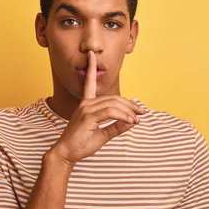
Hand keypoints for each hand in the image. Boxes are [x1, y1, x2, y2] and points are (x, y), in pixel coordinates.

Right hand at [51, 51, 146, 165]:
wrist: (67, 154)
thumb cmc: (82, 144)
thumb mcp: (103, 135)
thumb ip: (116, 127)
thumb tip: (131, 122)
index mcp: (86, 104)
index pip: (89, 82)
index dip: (90, 67)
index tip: (91, 54)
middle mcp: (86, 104)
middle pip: (113, 98)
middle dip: (130, 104)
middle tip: (142, 112)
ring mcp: (85, 109)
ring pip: (113, 104)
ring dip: (129, 112)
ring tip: (137, 120)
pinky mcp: (88, 117)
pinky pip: (110, 112)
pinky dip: (123, 116)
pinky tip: (130, 122)